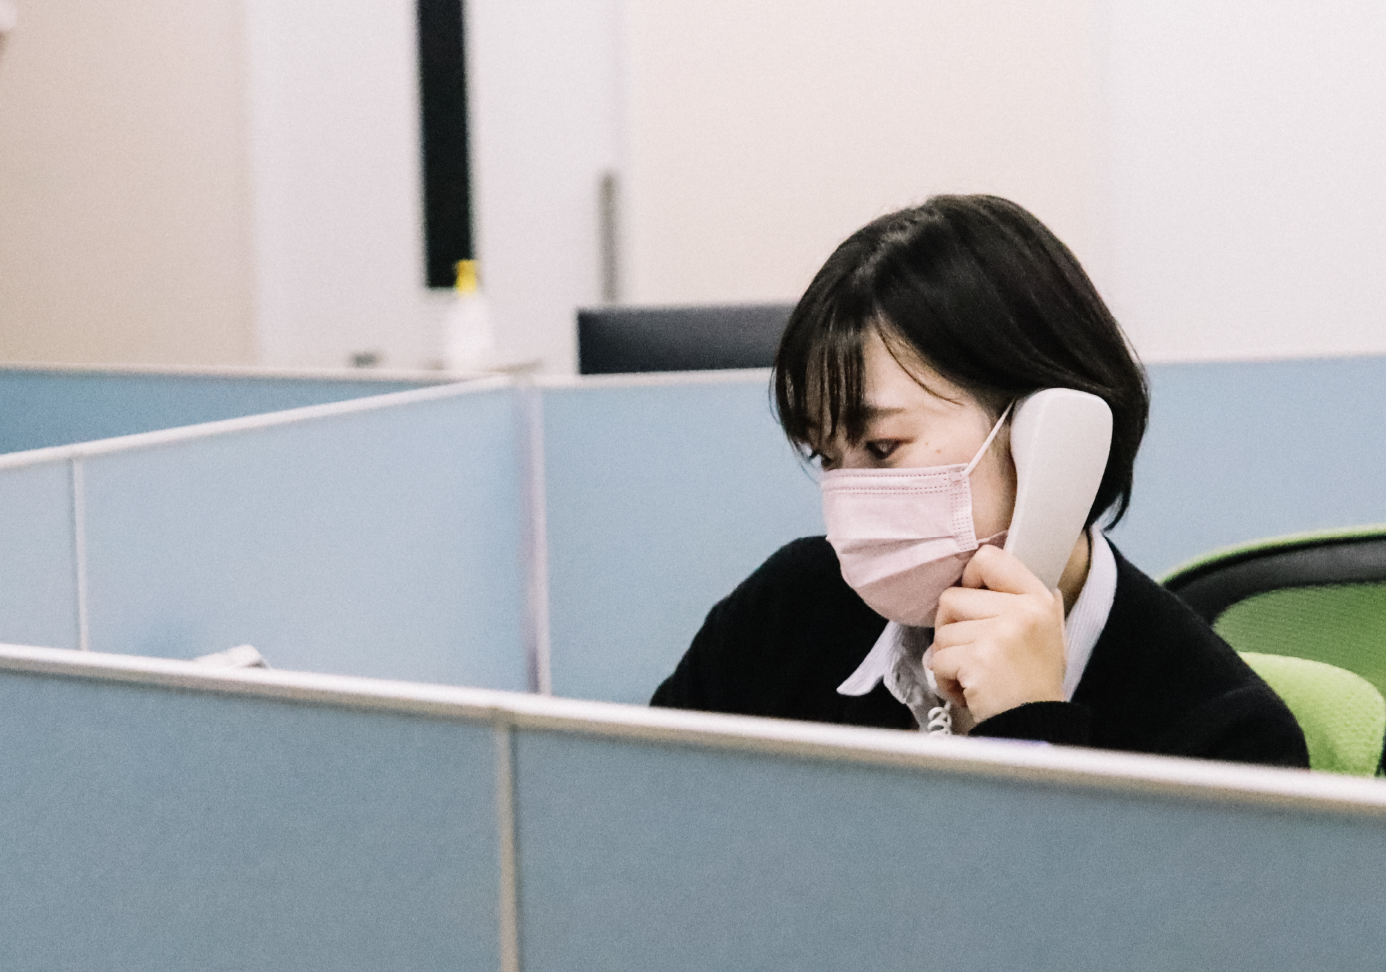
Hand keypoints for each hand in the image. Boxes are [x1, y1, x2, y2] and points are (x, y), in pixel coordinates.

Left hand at [928, 545, 1066, 722]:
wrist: (1039, 729)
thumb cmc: (1035, 685)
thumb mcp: (1048, 634)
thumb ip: (1026, 603)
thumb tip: (998, 570)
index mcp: (1038, 599)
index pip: (989, 559)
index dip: (969, 578)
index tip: (971, 602)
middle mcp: (1022, 612)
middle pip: (952, 598)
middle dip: (951, 628)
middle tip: (970, 652)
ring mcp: (1000, 634)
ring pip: (942, 632)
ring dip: (948, 658)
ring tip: (975, 676)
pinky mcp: (979, 659)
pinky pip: (938, 659)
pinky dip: (945, 680)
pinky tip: (969, 691)